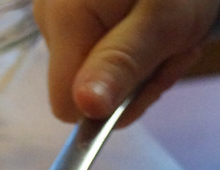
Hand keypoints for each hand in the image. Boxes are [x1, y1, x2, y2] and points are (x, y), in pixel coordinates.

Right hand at [33, 0, 219, 121]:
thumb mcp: (162, 24)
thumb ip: (121, 64)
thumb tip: (85, 105)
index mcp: (64, 20)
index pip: (68, 105)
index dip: (113, 104)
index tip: (153, 74)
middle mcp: (48, 18)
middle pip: (83, 89)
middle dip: (133, 80)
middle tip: (171, 47)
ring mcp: (57, 14)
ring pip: (92, 74)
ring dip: (138, 65)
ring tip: (165, 31)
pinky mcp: (71, 12)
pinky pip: (96, 53)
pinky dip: (131, 47)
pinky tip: (150, 22)